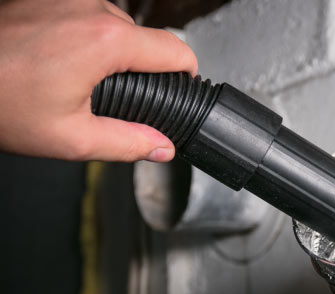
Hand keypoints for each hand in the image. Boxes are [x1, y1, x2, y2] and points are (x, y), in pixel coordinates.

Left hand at [0, 0, 196, 161]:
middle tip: (106, 96)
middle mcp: (91, 6)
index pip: (176, 50)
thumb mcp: (71, 138)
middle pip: (143, 38)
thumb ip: (128, 143)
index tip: (182, 85)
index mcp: (106, 41)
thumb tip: (162, 146)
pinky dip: (82, 33)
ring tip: (71, 76)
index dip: (186, 72)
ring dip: (107, 49)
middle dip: (137, 67)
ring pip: (113, 22)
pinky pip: (84, 12)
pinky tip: (55, 57)